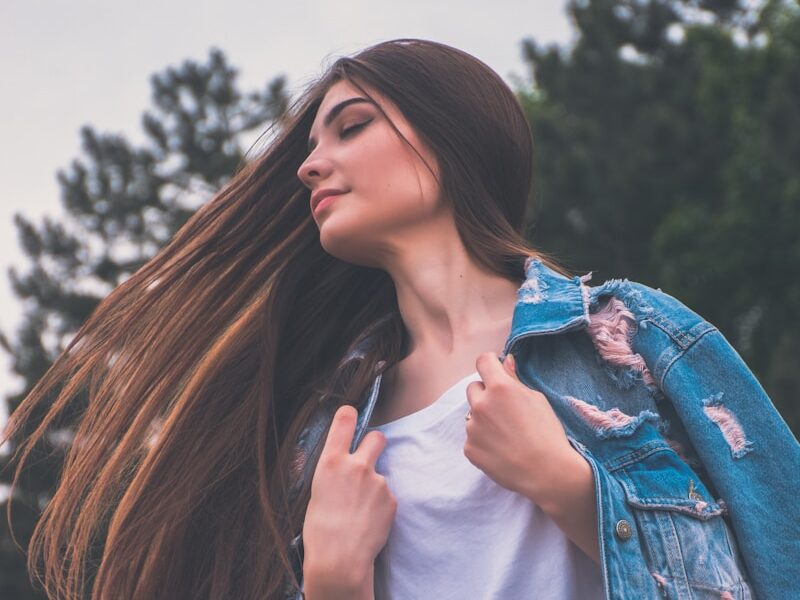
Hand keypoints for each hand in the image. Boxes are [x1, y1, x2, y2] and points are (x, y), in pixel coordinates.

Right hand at [302, 405, 396, 590]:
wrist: (340, 560)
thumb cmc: (319, 530)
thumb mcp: (314, 492)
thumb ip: (328, 470)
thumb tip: (331, 460)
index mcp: (331, 462)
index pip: (345, 419)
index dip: (349, 415)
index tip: (351, 415)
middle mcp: (357, 465)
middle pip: (377, 437)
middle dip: (375, 443)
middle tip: (367, 458)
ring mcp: (377, 481)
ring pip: (380, 473)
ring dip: (373, 485)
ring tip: (359, 510)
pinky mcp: (391, 499)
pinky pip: (387, 496)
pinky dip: (380, 505)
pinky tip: (368, 521)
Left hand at [463, 352, 577, 502]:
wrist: (548, 472)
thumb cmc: (547, 433)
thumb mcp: (537, 399)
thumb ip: (514, 379)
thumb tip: (504, 361)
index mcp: (499, 388)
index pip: (483, 362)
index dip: (491, 364)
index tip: (496, 371)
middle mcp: (481, 405)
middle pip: (473, 388)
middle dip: (486, 394)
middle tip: (506, 410)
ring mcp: (472, 428)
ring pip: (473, 415)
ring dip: (484, 419)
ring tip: (507, 435)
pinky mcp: (469, 449)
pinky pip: (473, 437)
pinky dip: (483, 441)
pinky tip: (502, 449)